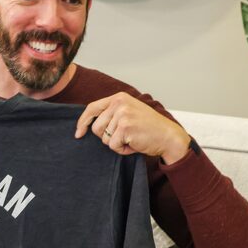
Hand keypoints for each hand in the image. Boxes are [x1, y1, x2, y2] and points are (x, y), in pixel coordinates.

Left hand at [75, 92, 189, 163]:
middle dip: (107, 137)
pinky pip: (113, 146)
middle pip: (96, 128)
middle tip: (126, 135)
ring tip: (132, 138)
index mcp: (119, 98)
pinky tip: (135, 144)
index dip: (83, 122)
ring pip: (104, 138)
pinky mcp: (125, 127)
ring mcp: (122, 114)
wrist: (169, 136)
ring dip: (116, 143)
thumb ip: (111, 113)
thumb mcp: (129, 112)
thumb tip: (87, 125)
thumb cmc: (148, 128)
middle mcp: (120, 103)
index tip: (78, 133)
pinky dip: (122, 149)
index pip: (92, 108)